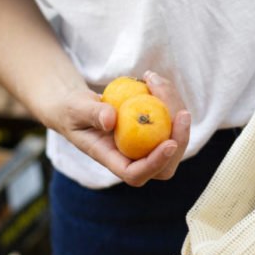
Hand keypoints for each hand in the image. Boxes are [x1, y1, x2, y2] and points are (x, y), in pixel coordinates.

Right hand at [52, 71, 191, 186]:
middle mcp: (132, 159)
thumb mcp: (75, 109)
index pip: (136, 174)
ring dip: (174, 109)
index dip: (155, 163)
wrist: (78, 107)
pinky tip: (154, 80)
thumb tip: (111, 120)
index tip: (169, 143)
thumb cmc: (71, 111)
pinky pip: (171, 121)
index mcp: (111, 160)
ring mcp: (145, 147)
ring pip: (174, 140)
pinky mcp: (153, 131)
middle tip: (182, 113)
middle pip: (165, 165)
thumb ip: (91, 114)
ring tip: (154, 80)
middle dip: (180, 140)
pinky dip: (169, 99)